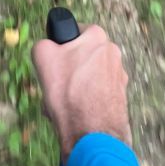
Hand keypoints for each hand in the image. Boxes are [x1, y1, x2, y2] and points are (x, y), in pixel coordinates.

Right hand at [32, 24, 130, 162]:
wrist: (91, 133)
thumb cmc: (68, 91)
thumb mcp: (43, 56)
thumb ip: (43, 43)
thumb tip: (47, 48)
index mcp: (99, 37)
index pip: (76, 32)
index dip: (62, 46)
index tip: (55, 60)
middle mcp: (114, 54)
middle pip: (81, 58)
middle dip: (67, 70)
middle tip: (55, 85)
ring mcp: (120, 78)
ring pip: (87, 78)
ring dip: (74, 88)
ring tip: (62, 104)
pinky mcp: (120, 100)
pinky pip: (95, 95)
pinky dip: (84, 102)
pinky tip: (74, 114)